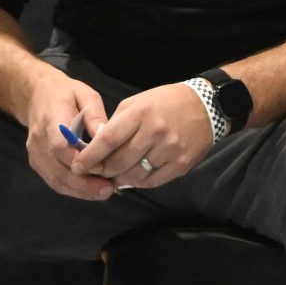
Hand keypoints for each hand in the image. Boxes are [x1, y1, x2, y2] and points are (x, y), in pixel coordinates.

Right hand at [23, 75, 114, 201]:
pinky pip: (54, 180)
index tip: (102, 167)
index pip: (60, 146)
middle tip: (108, 189)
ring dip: (80, 190)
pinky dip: (72, 189)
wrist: (38, 96)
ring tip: (104, 192)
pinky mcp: (37, 162)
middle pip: (58, 168)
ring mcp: (36, 153)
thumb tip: (105, 136)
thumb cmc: (66, 94)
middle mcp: (39, 139)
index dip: (80, 160)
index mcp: (51, 119)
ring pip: (56, 179)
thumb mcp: (86, 95)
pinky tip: (91, 191)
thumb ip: (95, 115)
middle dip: (84, 182)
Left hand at [78, 82, 216, 190]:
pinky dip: (139, 182)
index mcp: (141, 113)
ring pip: (135, 174)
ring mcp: (170, 149)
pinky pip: (153, 181)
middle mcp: (155, 131)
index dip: (90, 156)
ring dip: (120, 178)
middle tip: (96, 172)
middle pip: (119, 161)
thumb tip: (95, 148)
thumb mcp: (137, 102)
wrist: (207, 106)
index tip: (78, 165)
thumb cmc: (166, 102)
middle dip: (103, 170)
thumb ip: (115, 124)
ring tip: (115, 175)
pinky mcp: (181, 163)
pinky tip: (135, 176)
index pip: (108, 139)